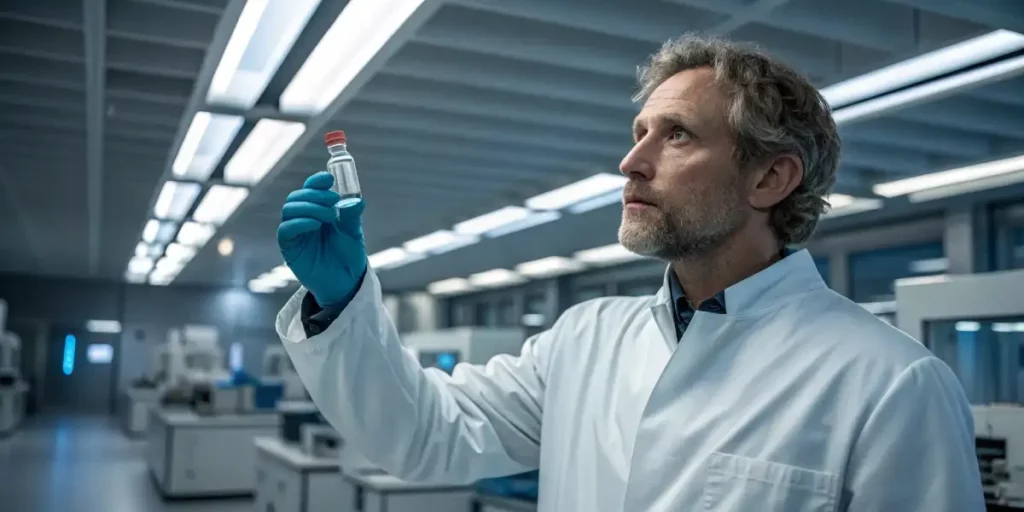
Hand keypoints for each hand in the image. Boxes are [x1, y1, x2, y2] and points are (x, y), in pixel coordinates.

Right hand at [277, 172, 367, 307]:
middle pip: (297, 196)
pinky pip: (286, 229)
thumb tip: (357, 200)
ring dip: (309, 207)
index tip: (329, 178)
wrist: (345, 282)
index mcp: (319, 210)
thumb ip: (352, 216)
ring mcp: (295, 232)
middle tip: (333, 201)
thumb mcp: (354, 233)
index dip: (317, 181)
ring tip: (329, 216)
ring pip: (290, 208)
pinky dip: (299, 222)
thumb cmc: (349, 256)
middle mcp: (304, 218)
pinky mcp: (289, 247)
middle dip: (315, 194)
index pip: (311, 189)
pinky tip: (315, 224)